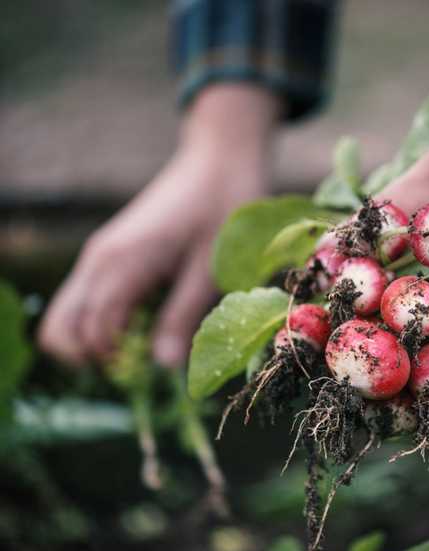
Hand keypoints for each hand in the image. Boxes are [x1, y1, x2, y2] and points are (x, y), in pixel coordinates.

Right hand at [39, 84, 281, 367]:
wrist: (219, 160)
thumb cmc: (224, 210)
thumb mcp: (212, 269)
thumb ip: (183, 317)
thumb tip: (163, 367)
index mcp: (121, 263)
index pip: (89, 334)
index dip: (117, 362)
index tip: (156, 365)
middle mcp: (98, 260)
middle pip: (59, 329)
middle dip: (94, 358)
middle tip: (143, 360)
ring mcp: (100, 254)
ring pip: (68, 315)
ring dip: (96, 341)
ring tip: (146, 340)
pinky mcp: (111, 253)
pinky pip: (88, 299)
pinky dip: (105, 321)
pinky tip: (147, 318)